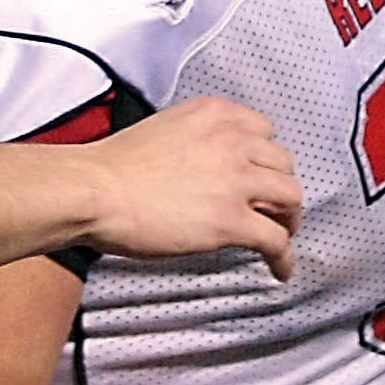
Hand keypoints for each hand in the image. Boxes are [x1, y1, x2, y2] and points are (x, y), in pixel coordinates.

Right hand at [82, 95, 303, 273]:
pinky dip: (284, 256)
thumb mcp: (166, 130)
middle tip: (272, 209)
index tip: (260, 176)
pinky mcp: (231, 221)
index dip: (265, 159)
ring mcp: (236, 181)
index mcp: (217, 115)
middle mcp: (234, 141)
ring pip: (290, 197)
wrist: (94, 191)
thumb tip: (205, 168)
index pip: (265, 132)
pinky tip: (280, 270)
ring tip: (280, 237)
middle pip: (283, 164)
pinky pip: (276, 240)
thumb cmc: (113, 167)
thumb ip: (197, 140)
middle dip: (279, 187)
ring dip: (289, 219)